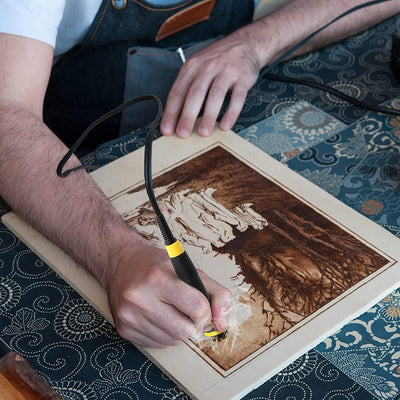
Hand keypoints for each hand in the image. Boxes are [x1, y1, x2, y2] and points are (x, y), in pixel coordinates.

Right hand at [107, 241, 231, 347]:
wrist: (122, 264)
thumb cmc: (156, 265)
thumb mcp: (189, 269)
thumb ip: (215, 292)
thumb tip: (223, 323)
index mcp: (158, 278)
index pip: (197, 308)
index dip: (207, 312)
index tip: (203, 308)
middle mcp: (140, 298)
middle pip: (185, 330)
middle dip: (194, 324)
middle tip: (191, 313)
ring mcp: (129, 315)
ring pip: (173, 341)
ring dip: (180, 331)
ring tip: (174, 312)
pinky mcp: (125, 329)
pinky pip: (158, 345)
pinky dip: (166, 335)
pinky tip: (161, 318)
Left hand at [160, 31, 260, 137]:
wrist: (246, 44)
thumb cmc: (217, 60)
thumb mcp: (197, 67)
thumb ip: (187, 88)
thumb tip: (174, 116)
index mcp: (192, 67)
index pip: (178, 92)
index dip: (171, 112)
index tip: (167, 130)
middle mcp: (207, 67)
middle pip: (195, 94)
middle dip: (187, 116)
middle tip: (183, 134)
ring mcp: (226, 71)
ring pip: (215, 96)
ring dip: (208, 116)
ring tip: (203, 133)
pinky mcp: (243, 78)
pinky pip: (237, 97)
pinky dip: (231, 113)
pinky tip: (225, 125)